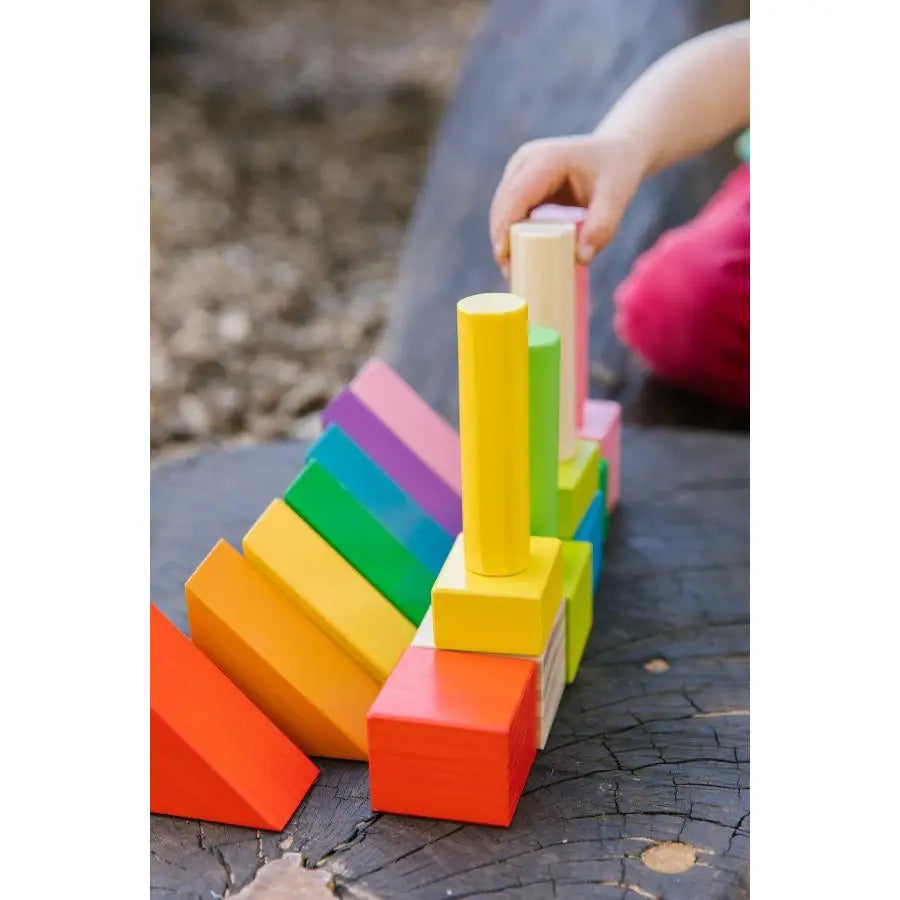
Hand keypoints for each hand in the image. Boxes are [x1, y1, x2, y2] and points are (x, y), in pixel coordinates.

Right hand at [489, 132, 647, 272]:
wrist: (617, 150)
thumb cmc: (617, 170)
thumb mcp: (617, 195)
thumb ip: (603, 226)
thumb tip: (581, 258)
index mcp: (545, 160)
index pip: (515, 197)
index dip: (504, 228)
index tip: (504, 259)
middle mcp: (526, 162)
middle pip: (502, 205)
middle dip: (501, 240)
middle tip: (511, 274)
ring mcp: (520, 170)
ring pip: (501, 209)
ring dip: (502, 239)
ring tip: (513, 270)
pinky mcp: (522, 183)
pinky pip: (509, 211)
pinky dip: (509, 233)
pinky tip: (516, 256)